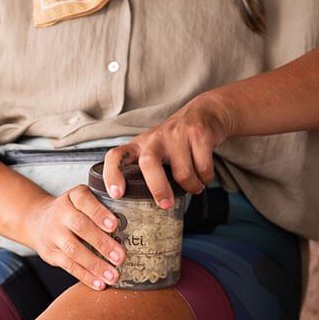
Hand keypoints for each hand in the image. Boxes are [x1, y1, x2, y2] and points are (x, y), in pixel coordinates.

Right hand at [26, 187, 124, 289]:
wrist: (37, 220)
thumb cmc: (74, 211)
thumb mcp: (85, 200)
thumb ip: (105, 206)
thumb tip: (139, 221)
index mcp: (73, 197)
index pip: (84, 201)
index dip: (99, 213)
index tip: (115, 225)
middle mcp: (60, 213)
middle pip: (81, 227)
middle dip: (102, 243)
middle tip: (121, 257)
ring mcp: (53, 233)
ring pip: (74, 250)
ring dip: (96, 265)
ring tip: (114, 276)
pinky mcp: (50, 253)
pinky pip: (69, 266)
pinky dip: (86, 276)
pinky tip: (100, 284)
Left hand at [102, 95, 230, 206]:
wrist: (205, 112)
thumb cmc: (177, 140)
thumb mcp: (155, 150)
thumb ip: (149, 171)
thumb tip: (149, 206)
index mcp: (140, 144)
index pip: (116, 156)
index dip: (113, 175)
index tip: (117, 194)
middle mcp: (155, 138)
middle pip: (149, 164)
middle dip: (158, 188)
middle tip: (165, 204)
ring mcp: (177, 134)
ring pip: (183, 174)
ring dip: (192, 186)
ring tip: (194, 185)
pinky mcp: (198, 134)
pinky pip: (203, 169)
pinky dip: (206, 178)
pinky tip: (204, 175)